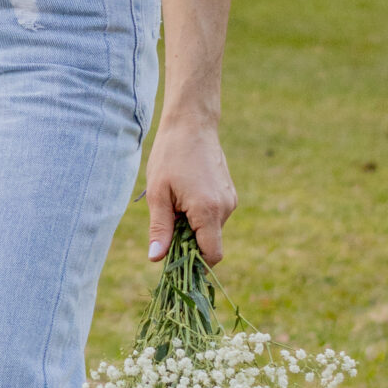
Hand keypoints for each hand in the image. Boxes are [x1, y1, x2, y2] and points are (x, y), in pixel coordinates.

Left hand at [145, 115, 236, 263]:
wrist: (192, 123)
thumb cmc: (170, 156)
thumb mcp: (158, 194)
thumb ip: (160, 228)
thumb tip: (156, 259)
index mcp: (208, 210)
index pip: (212, 255)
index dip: (193, 263)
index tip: (172, 256)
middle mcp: (226, 208)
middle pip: (210, 243)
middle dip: (188, 242)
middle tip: (166, 221)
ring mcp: (231, 200)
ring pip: (211, 230)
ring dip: (193, 227)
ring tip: (174, 203)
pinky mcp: (230, 194)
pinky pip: (215, 216)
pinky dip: (200, 215)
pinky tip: (184, 196)